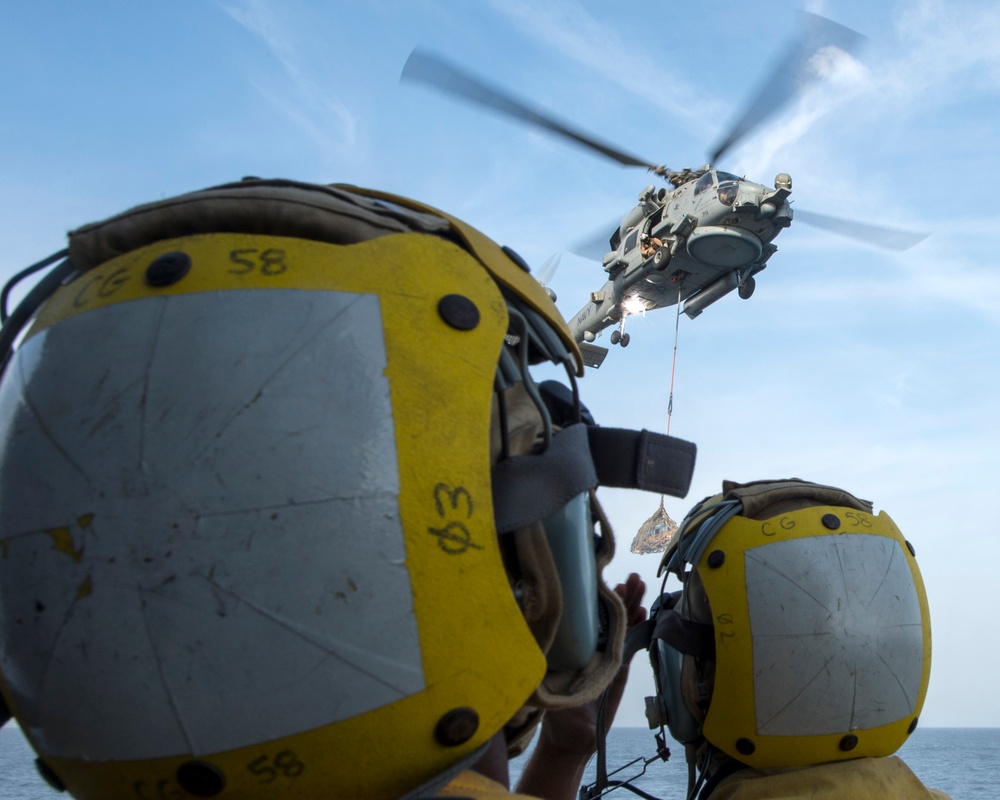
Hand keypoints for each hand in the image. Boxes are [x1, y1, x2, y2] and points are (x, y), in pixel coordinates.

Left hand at [514, 573, 646, 799]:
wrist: (571, 741)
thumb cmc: (555, 711)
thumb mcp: (549, 683)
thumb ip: (551, 664)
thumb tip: (540, 637)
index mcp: (574, 647)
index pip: (589, 616)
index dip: (599, 599)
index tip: (608, 581)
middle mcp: (591, 648)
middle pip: (610, 617)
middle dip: (621, 597)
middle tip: (632, 578)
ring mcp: (607, 658)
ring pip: (622, 627)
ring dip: (632, 608)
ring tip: (640, 587)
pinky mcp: (619, 672)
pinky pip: (630, 647)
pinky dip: (638, 630)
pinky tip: (644, 615)